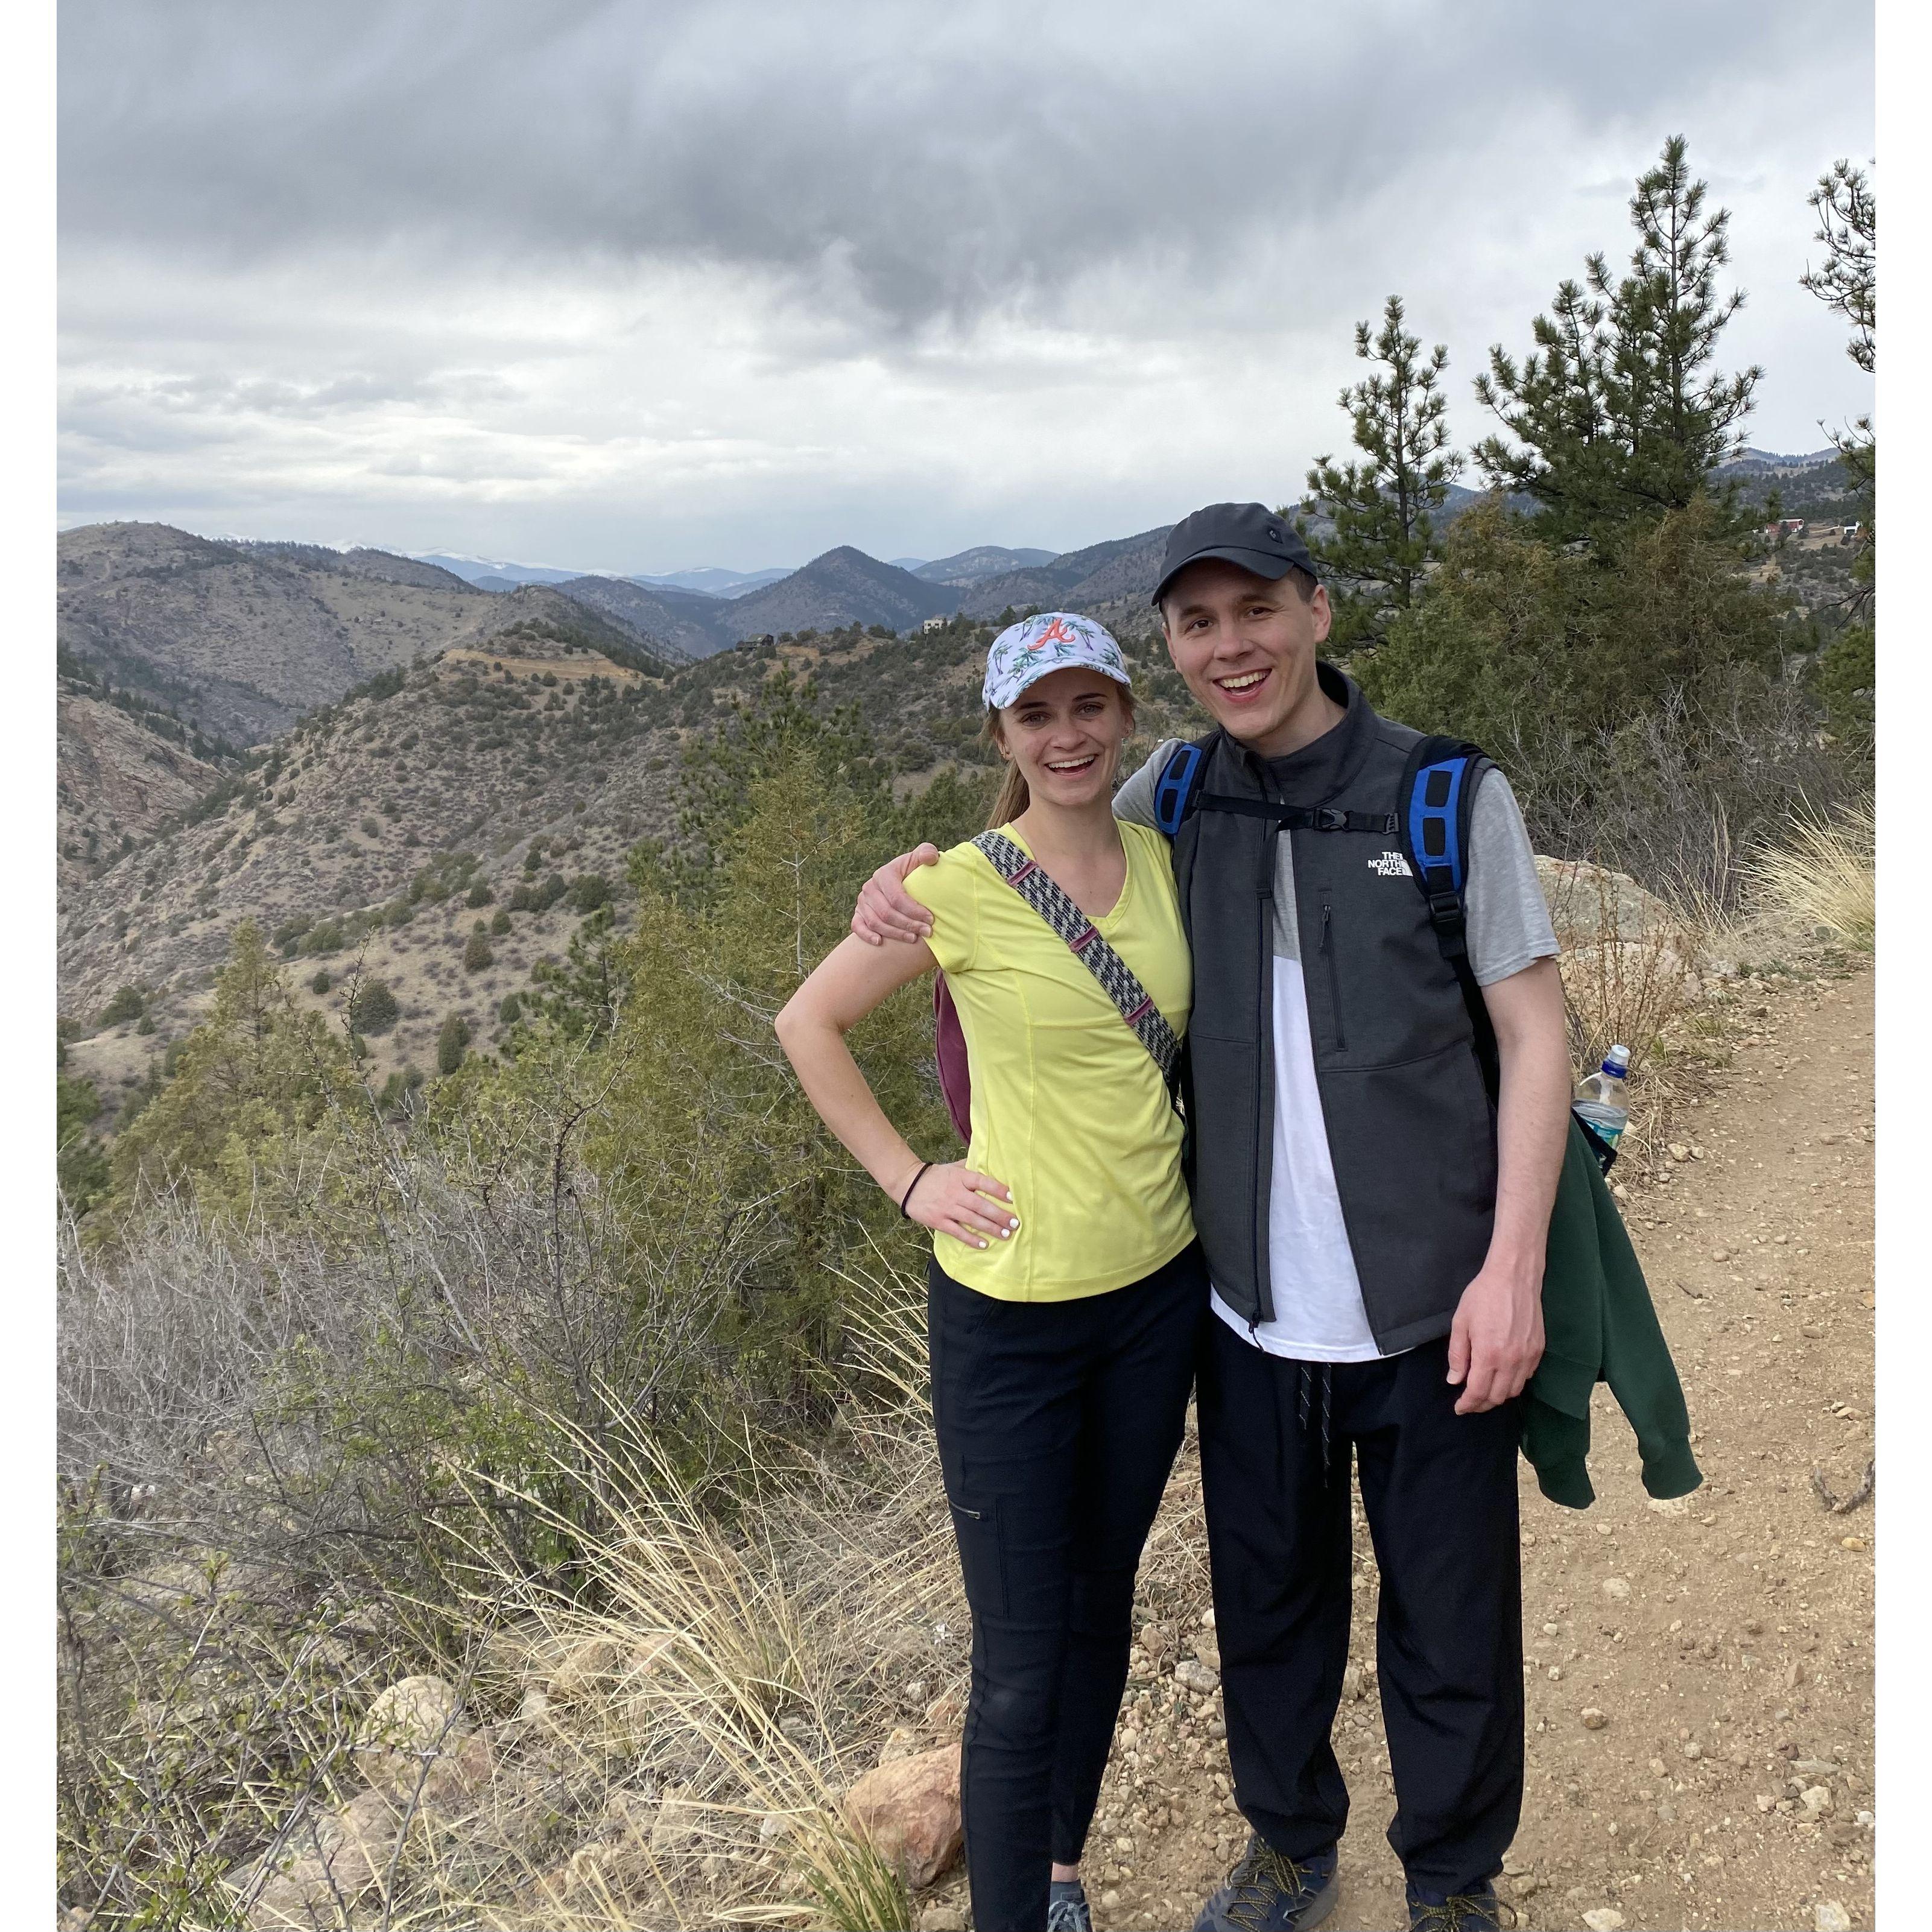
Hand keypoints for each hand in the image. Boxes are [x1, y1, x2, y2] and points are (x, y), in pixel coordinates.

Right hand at [853, 846, 940, 945]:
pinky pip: (857, 926)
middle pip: (887, 913)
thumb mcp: (921, 859)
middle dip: (908, 924)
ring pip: (875, 922)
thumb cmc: (914, 871)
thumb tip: (929, 857)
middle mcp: (870, 887)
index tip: (931, 919)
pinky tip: (880, 942)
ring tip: (913, 938)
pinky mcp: (858, 913)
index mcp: (884, 874)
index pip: (897, 897)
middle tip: (927, 932)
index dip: (914, 910)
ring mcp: (862, 901)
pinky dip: (866, 935)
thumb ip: (927, 853)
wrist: (901, 880)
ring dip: (895, 933)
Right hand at [900, 1163, 1018, 1248]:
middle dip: (1000, 1215)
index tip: (1012, 1198)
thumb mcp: (953, 1168)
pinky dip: (971, 1239)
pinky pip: (957, 1232)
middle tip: (1015, 1223)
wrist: (907, 1184)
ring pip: (972, 1220)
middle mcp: (956, 1193)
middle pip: (981, 1205)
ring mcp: (947, 1208)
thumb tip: (989, 1162)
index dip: (998, 1190)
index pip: (983, 1183)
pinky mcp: (938, 1221)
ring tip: (1006, 1235)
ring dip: (990, 1228)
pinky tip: (983, 1244)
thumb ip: (970, 1167)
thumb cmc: (934, 1176)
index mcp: (961, 1178)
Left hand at [1446, 1259, 1544, 1413]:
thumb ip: (1457, 1355)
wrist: (1514, 1277)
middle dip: (1481, 1404)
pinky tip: (1502, 1376)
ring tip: (1485, 1392)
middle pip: (1497, 1397)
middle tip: (1469, 1402)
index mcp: (1488, 1355)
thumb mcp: (1461, 1323)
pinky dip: (1513, 1383)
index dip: (1467, 1404)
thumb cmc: (1483, 1296)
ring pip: (1514, 1391)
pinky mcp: (1539, 1350)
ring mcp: (1528, 1356)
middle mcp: (1511, 1360)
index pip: (1478, 1392)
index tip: (1459, 1408)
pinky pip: (1526, 1377)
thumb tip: (1454, 1381)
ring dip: (1498, 1396)